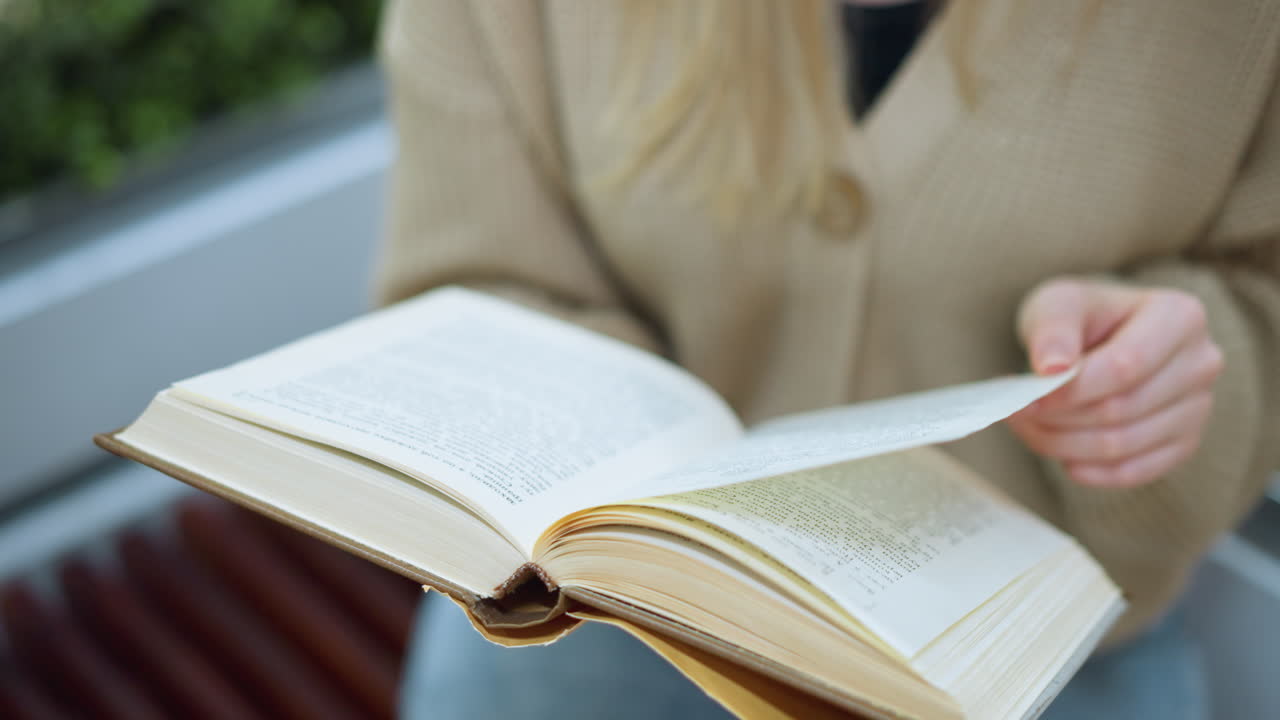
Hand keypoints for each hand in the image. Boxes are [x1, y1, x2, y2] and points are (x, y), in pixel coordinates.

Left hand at [1008, 278, 1223, 487]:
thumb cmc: (1080, 318)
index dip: (1071, 389)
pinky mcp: (1184, 443)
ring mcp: (1199, 407)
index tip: (1026, 397)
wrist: (1100, 339)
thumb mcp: (1058, 304)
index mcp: (1180, 317)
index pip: (1125, 367)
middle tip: (1016, 412)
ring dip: (1063, 444)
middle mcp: (1201, 362)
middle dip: (1059, 418)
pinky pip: (1134, 472)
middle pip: (1122, 409)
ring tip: (1029, 425)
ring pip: (1123, 445)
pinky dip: (1090, 471)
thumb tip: (1051, 369)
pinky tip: (1061, 455)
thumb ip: (1053, 329)